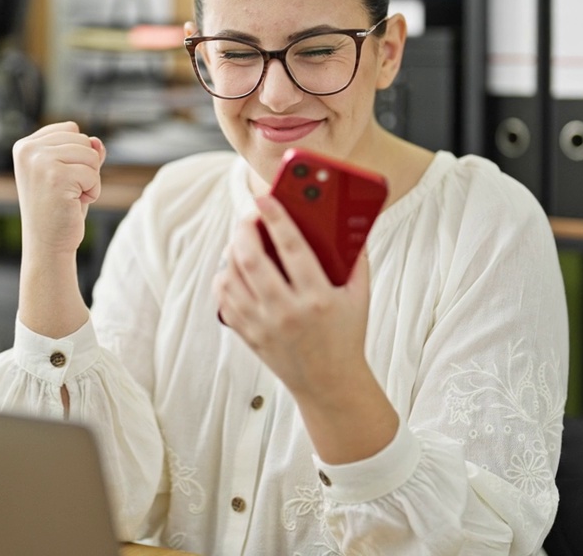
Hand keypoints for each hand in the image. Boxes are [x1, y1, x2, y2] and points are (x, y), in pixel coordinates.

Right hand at [12, 121, 105, 258]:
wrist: (48, 245)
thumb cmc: (59, 209)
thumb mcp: (71, 173)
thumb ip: (84, 152)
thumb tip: (98, 142)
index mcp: (25, 145)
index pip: (71, 129)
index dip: (77, 155)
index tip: (60, 179)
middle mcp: (28, 150)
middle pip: (83, 140)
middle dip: (86, 167)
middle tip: (66, 191)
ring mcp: (39, 162)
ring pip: (91, 155)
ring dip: (90, 180)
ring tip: (70, 197)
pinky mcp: (55, 177)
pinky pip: (94, 174)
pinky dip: (93, 191)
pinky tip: (73, 204)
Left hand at [213, 195, 373, 400]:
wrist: (330, 384)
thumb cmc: (346, 336)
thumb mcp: (360, 297)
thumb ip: (356, 259)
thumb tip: (348, 222)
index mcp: (318, 298)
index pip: (292, 248)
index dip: (276, 218)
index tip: (264, 197)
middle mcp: (287, 312)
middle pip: (251, 259)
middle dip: (245, 229)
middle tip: (249, 217)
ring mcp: (263, 326)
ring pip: (231, 277)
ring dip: (232, 251)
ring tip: (242, 240)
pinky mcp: (248, 336)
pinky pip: (223, 299)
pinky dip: (223, 278)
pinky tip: (234, 269)